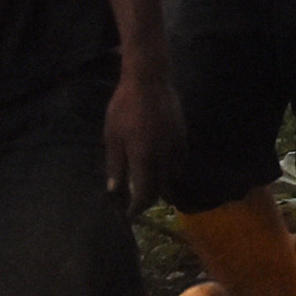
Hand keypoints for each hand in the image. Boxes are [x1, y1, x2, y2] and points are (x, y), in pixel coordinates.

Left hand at [104, 60, 179, 208]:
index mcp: (145, 158)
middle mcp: (164, 157)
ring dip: (159, 186)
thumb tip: (114, 191)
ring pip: (171, 175)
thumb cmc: (124, 108)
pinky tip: (161, 167)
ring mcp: (176, 146)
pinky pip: (179, 161)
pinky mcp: (183, 136)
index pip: (144, 194)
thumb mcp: (113, 137)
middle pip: (160, 188)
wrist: (149, 80)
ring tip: (147, 187)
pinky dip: (170, 170)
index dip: (136, 208)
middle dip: (147, 200)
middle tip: (135, 204)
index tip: (128, 215)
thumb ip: (115, 166)